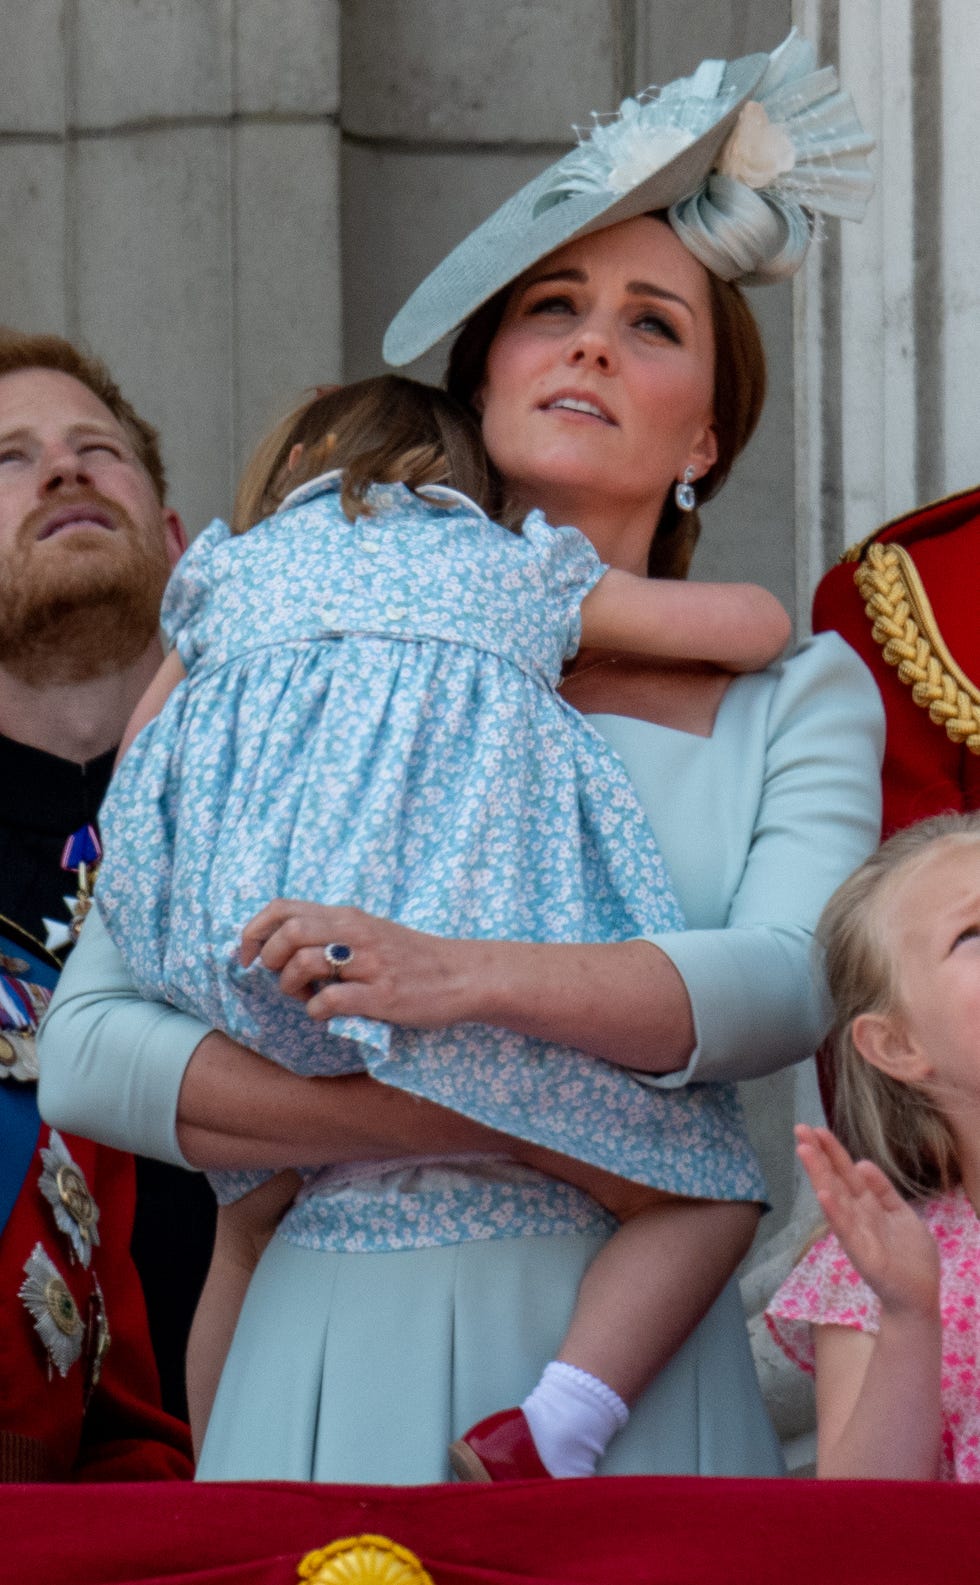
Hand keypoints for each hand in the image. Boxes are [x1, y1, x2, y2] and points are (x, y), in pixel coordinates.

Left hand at [240, 898, 476, 1027]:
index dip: (253, 931)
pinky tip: (327, 1014)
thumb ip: (333, 932)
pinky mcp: (383, 996)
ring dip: (291, 986)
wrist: (464, 975)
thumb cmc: (412, 957)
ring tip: (304, 997)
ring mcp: (370, 964)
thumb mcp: (371, 930)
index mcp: (348, 916)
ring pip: (305, 964)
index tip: (247, 956)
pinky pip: (331, 1002)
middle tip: (277, 977)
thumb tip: (283, 944)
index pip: (283, 908)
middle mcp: (356, 934)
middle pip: (288, 932)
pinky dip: (317, 1012)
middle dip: (269, 959)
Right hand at [795, 1124, 939, 1320]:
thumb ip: (883, 1191)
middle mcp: (856, 1215)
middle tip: (799, 1129)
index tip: (816, 1129)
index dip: (833, 1151)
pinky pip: (845, 1228)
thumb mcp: (901, 1214)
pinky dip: (834, 1210)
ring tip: (804, 1150)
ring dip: (819, 1174)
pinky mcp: (861, 1253)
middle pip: (834, 1179)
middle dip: (817, 1155)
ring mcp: (855, 1232)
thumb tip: (862, 1162)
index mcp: (867, 1205)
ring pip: (834, 1198)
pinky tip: (822, 1193)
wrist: (919, 1295)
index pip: (846, 1172)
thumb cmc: (911, 1256)